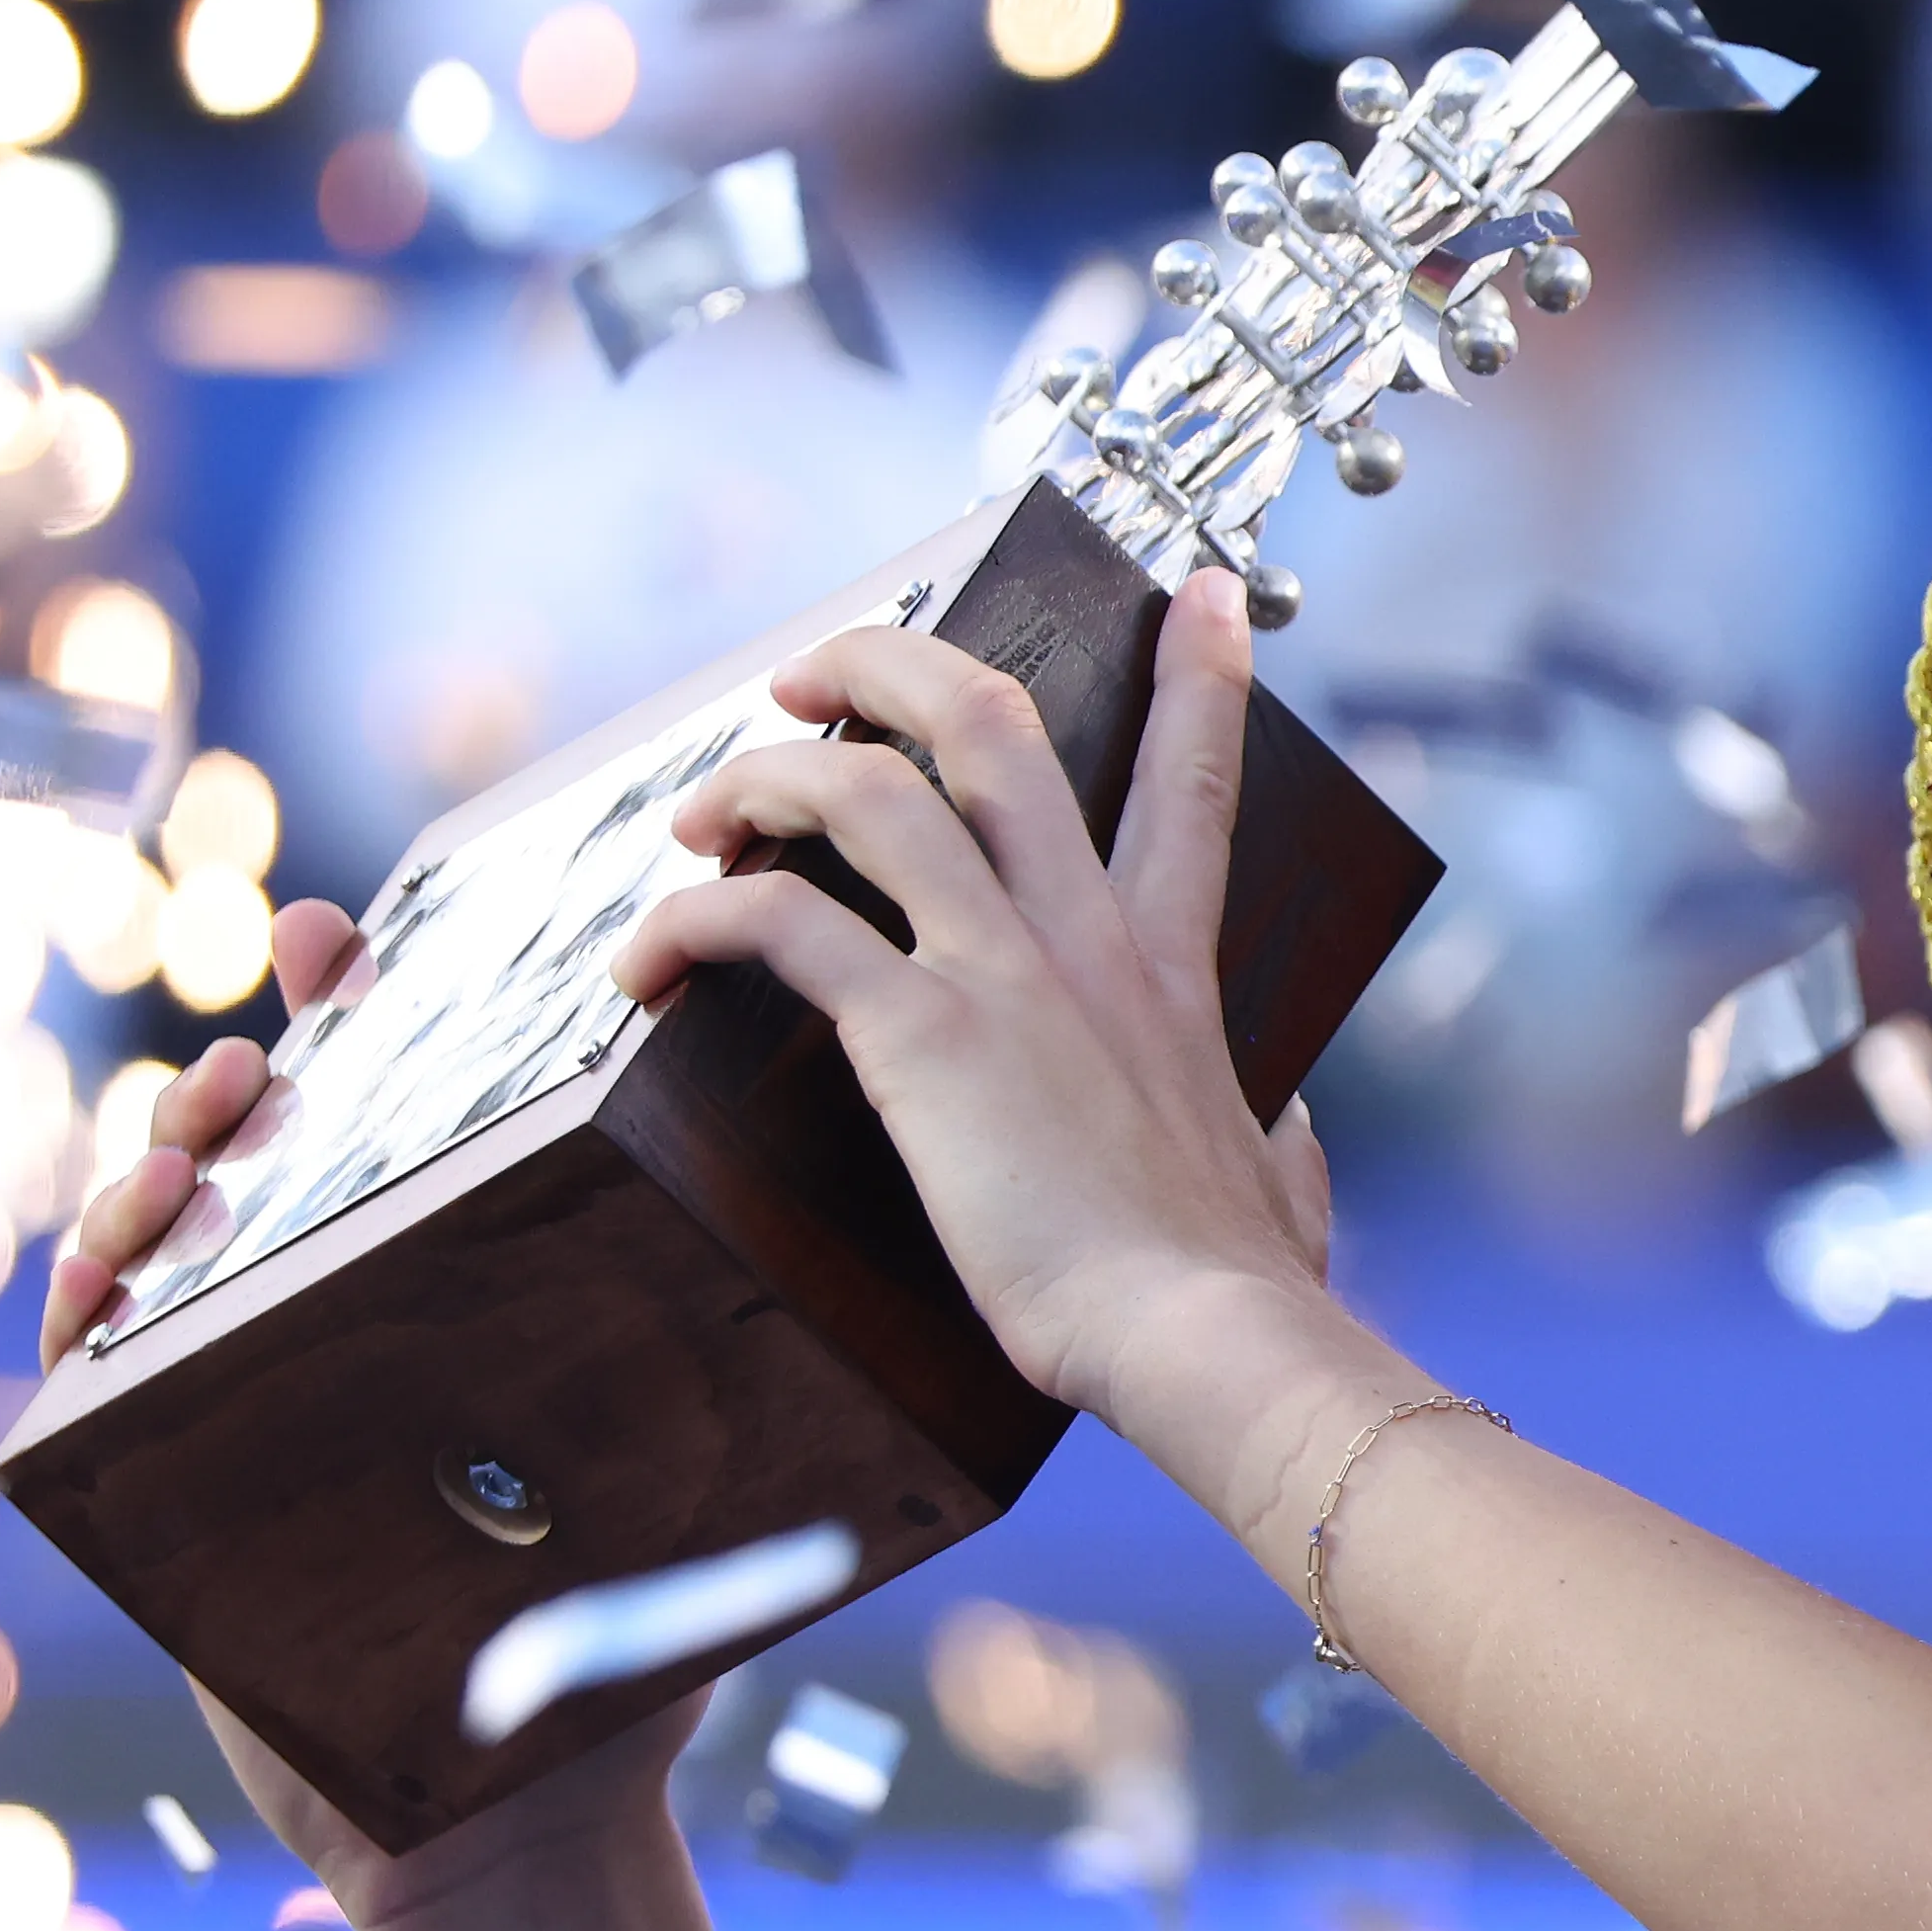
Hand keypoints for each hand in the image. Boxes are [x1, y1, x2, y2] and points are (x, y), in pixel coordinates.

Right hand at [39, 892, 701, 1930]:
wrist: (538, 1821)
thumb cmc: (622, 1652)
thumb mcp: (687, 1493)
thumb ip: (728, 1380)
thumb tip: (876, 1241)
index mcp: (461, 1296)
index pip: (397, 1121)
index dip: (361, 1018)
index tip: (353, 943)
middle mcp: (340, 1323)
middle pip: (264, 1159)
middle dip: (242, 1074)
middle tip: (265, 1039)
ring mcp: (246, 1396)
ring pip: (165, 1246)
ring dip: (151, 1173)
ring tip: (188, 1144)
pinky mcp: (178, 1490)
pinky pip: (99, 1380)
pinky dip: (85, 1311)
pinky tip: (102, 1276)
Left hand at [607, 572, 1337, 1428]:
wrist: (1204, 1337)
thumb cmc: (1241, 1286)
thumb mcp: (1286, 1180)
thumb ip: (1277, 1133)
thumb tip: (1284, 1127)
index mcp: (1170, 971)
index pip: (1194, 782)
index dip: (1200, 673)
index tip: (1201, 593)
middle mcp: (1085, 939)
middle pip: (991, 723)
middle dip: (886, 666)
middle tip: (814, 676)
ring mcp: (1003, 973)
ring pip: (866, 787)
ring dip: (762, 775)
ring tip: (700, 817)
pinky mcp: (922, 1035)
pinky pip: (776, 923)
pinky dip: (692, 923)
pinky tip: (644, 968)